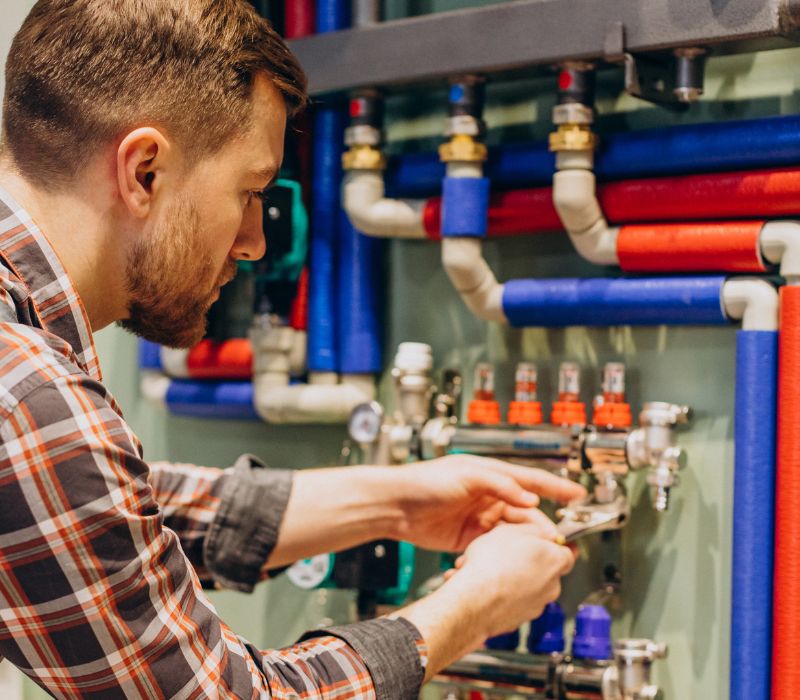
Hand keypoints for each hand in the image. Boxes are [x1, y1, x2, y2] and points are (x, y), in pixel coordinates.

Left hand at [392, 454, 585, 551]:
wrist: (395, 505)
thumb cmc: (426, 481)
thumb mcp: (467, 475)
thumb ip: (500, 485)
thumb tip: (529, 499)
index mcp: (491, 475)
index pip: (530, 481)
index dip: (556, 488)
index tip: (578, 494)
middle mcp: (489, 496)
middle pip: (525, 511)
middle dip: (542, 525)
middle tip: (556, 539)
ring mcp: (480, 518)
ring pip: (513, 532)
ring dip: (525, 542)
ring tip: (537, 554)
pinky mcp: (469, 538)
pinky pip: (494, 546)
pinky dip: (503, 554)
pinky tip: (510, 560)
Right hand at [394, 522, 575, 675]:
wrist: (474, 599)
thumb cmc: (491, 564)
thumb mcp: (511, 530)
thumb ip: (533, 530)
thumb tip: (539, 532)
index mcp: (555, 560)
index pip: (567, 552)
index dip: (552, 545)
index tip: (542, 542)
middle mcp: (552, 586)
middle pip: (545, 570)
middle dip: (527, 562)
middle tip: (507, 553)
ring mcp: (536, 605)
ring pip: (526, 587)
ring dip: (511, 578)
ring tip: (488, 569)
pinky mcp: (520, 619)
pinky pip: (513, 602)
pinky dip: (502, 594)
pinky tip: (484, 585)